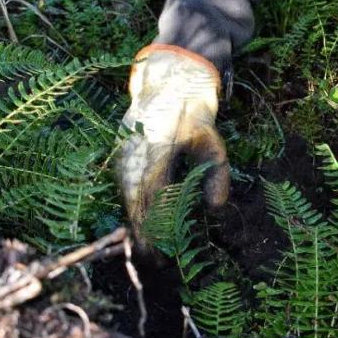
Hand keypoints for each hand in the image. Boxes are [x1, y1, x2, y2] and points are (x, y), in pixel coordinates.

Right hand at [117, 44, 229, 240]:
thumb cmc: (195, 109)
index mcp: (158, 149)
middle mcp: (135, 152)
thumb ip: (216, 175)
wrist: (171, 76)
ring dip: (136, 222)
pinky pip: (123, 184)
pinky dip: (130, 205)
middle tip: (156, 261)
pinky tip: (139, 222)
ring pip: (126, 195)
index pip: (155, 200)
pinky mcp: (121, 149)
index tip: (166, 253)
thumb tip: (216, 210)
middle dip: (145, 234)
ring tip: (147, 249)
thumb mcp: (213, 140)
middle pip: (136, 203)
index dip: (159, 230)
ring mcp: (124, 149)